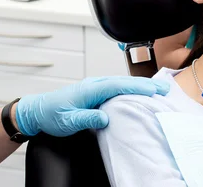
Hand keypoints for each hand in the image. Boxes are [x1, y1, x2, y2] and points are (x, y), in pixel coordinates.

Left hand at [15, 76, 169, 136]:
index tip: (153, 90)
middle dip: (145, 83)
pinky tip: (140, 92)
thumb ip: (86, 118)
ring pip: (121, 83)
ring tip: (158, 89)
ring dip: (140, 85)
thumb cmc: (51, 115)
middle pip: (123, 81)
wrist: (38, 111)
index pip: (117, 86)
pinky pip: (117, 87)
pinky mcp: (95, 91)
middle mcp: (94, 84)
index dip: (136, 87)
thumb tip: (105, 117)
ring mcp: (95, 86)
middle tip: (164, 88)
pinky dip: (131, 88)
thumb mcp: (67, 121)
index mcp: (89, 89)